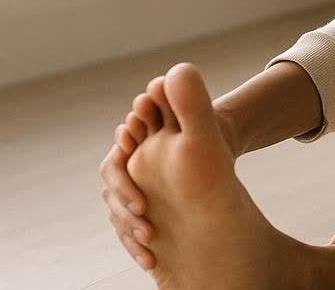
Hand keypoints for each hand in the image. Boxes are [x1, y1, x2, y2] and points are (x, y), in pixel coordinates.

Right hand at [100, 77, 246, 270]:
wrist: (220, 147)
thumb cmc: (210, 131)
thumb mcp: (201, 116)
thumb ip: (188, 98)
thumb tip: (178, 72)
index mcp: (134, 146)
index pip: (115, 167)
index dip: (125, 185)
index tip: (143, 203)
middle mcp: (128, 167)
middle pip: (114, 196)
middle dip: (126, 212)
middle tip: (147, 226)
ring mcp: (134, 189)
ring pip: (120, 215)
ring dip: (129, 233)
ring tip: (150, 247)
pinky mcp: (145, 210)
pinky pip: (132, 231)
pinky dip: (138, 246)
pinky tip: (153, 261)